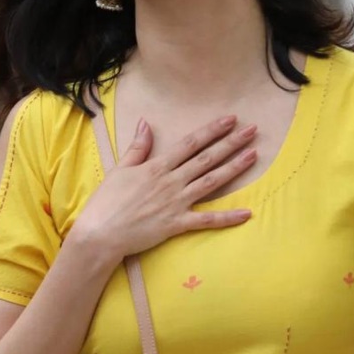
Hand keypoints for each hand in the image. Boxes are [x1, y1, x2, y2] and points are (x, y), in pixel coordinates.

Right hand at [73, 116, 256, 262]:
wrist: (100, 233)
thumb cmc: (106, 202)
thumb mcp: (120, 169)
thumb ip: (137, 147)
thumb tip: (145, 123)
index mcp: (157, 167)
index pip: (190, 144)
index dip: (212, 130)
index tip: (230, 119)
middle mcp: (171, 181)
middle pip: (207, 159)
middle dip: (231, 143)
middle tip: (252, 131)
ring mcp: (176, 203)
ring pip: (211, 182)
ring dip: (234, 168)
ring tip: (253, 156)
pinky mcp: (177, 224)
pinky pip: (206, 220)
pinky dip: (227, 217)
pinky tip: (246, 213)